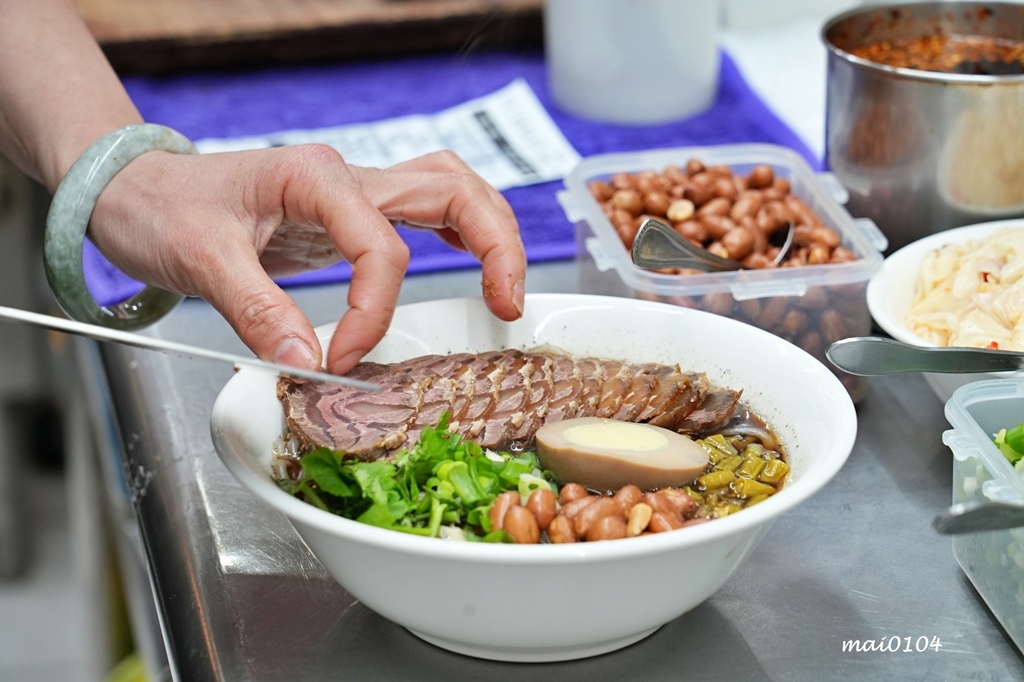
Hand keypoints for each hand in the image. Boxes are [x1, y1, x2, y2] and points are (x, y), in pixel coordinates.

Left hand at [88, 144, 526, 373]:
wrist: (139, 191)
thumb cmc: (165, 209)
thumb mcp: (201, 260)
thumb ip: (258, 311)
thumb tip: (308, 365)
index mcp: (317, 178)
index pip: (380, 248)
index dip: (372, 313)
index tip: (342, 362)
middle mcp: (349, 177)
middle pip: (453, 189)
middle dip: (494, 244)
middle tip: (507, 304)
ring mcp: (356, 191)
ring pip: (452, 190)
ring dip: (492, 234)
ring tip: (507, 290)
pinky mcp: (352, 214)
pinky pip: (427, 211)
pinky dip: (464, 234)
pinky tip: (476, 264)